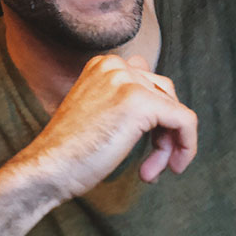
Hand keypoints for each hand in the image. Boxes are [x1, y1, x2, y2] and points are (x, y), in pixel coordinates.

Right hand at [10, 54, 197, 201]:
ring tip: (153, 170)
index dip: (155, 120)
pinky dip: (186, 147)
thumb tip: (166, 106)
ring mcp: (127, 81)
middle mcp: (115, 65)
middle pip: (166, 95)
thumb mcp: (97, 111)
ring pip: (177, 110)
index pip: (150, 84)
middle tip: (152, 164)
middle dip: (165, 132)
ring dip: (171, 144)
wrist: (48, 166)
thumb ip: (124, 98)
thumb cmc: (70, 149)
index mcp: (103, 64)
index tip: (145, 149)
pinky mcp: (141, 101)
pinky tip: (169, 168)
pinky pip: (186, 122)